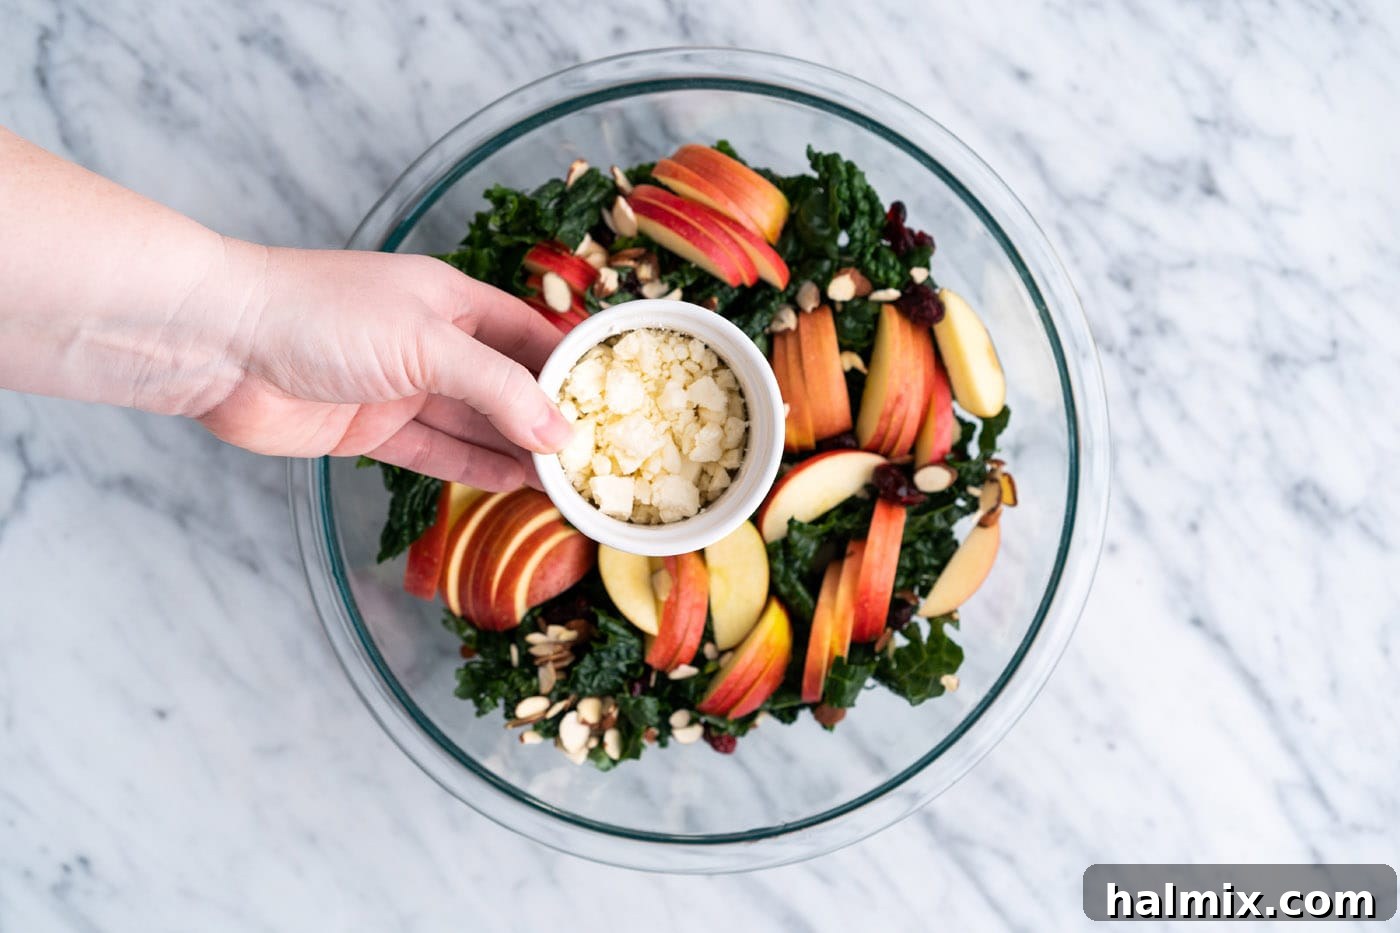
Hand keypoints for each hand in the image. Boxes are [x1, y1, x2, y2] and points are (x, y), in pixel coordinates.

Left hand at [198, 242, 571, 489]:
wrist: (218, 344)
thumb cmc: (320, 315)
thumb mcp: (426, 343)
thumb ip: (497, 389)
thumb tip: (560, 432)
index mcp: (453, 302)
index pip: (533, 334)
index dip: (575, 367)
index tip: (619, 403)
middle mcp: (434, 343)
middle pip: (509, 386)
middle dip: (552, 419)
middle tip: (601, 457)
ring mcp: (403, 388)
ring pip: (477, 425)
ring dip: (520, 452)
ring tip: (570, 482)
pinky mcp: (372, 430)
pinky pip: (438, 453)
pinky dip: (475, 469)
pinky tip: (516, 485)